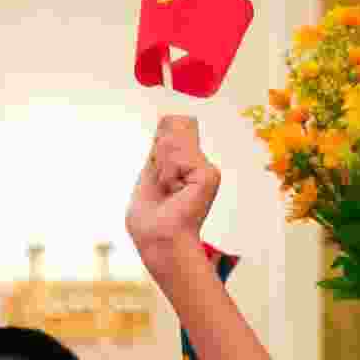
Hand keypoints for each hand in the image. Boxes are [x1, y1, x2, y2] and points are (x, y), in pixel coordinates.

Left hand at [123, 115, 222, 257]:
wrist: (158, 239)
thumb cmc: (150, 218)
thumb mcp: (150, 174)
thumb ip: (160, 150)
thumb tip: (169, 120)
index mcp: (185, 164)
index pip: (174, 128)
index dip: (160, 139)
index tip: (157, 167)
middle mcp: (199, 164)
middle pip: (175, 128)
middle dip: (158, 154)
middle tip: (161, 184)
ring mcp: (206, 169)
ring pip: (174, 142)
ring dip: (162, 168)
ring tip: (167, 190)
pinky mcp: (209, 175)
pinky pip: (179, 158)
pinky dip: (168, 174)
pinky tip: (175, 191)